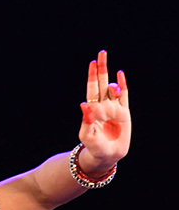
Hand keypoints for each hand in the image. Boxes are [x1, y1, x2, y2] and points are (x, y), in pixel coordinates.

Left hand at [78, 50, 130, 174]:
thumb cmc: (93, 147)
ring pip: (113, 89)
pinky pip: (124, 96)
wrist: (106, 156)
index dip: (92, 76)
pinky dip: (123, 85)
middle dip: (102, 69)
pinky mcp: (124, 113)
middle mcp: (102, 106)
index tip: (92, 63)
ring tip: (112, 88)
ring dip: (113, 84)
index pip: (92, 89)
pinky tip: (120, 75)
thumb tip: (84, 105)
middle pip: (101, 83)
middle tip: (101, 53)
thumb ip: (86, 120)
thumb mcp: (87, 135)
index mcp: (92, 109)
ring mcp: (113, 108)